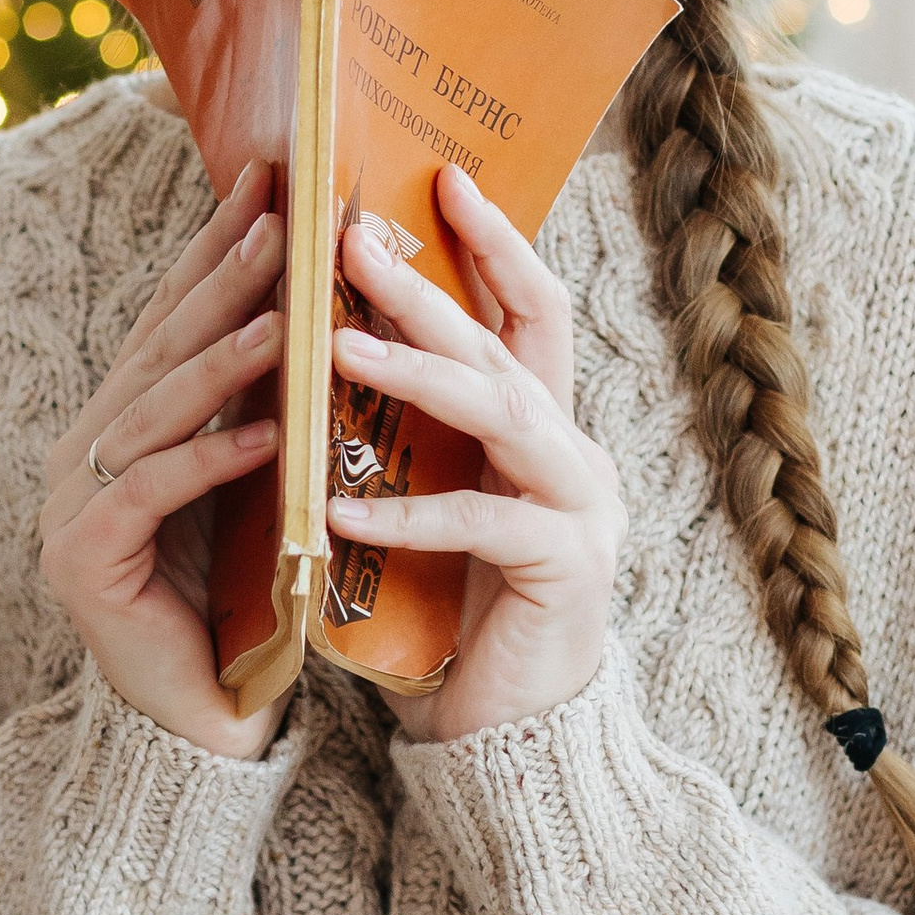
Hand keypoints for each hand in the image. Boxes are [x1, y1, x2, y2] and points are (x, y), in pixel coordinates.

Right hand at [37, 159, 288, 759]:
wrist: (204, 724)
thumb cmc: (240, 599)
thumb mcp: (255, 482)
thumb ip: (259, 404)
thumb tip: (313, 303)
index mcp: (120, 425)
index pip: (174, 318)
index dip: (220, 247)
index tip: (272, 181)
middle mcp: (85, 451)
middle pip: (163, 346)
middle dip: (224, 275)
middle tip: (282, 214)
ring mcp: (73, 504)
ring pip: (157, 409)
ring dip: (224, 356)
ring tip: (286, 311)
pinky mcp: (84, 559)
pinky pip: (153, 491)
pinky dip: (213, 458)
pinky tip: (269, 432)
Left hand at [326, 161, 622, 744]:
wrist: (508, 737)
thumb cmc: (453, 618)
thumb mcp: (429, 504)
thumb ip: (406, 435)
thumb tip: (332, 340)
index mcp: (545, 429)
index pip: (529, 310)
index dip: (494, 240)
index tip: (438, 177)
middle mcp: (575, 454)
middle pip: (506, 344)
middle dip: (428, 288)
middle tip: (352, 242)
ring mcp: (582, 510)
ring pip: (504, 413)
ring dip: (416, 375)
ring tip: (336, 350)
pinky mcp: (567, 572)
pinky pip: (485, 524)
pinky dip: (411, 512)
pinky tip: (339, 510)